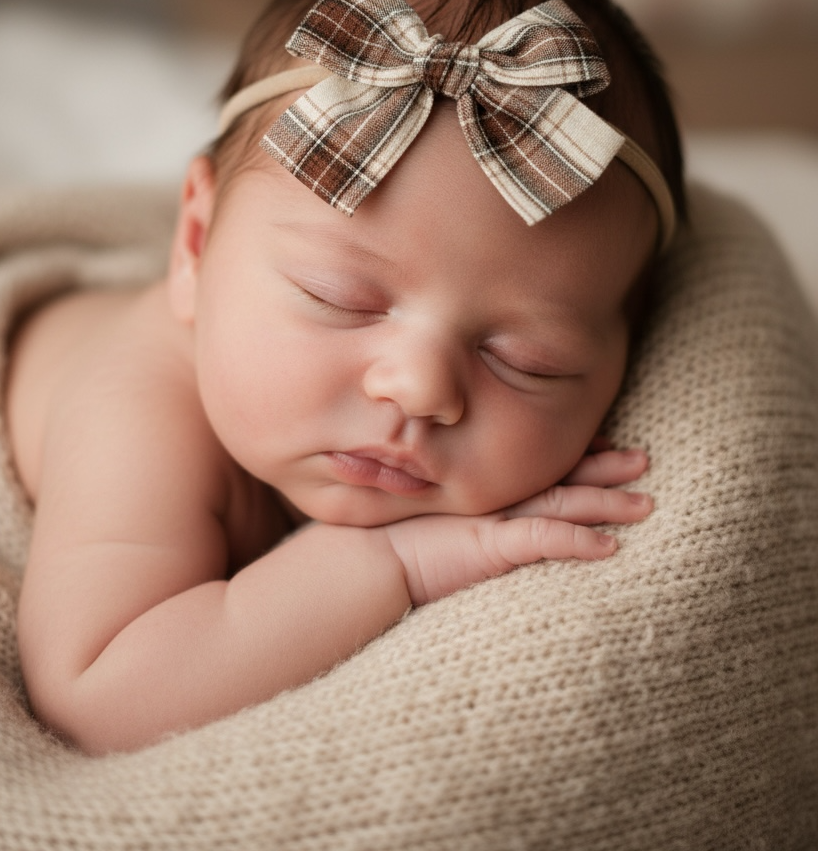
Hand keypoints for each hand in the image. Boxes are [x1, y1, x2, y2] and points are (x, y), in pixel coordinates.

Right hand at [385, 446, 651, 606]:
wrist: (357, 560)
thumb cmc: (381, 538)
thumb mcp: (423, 514)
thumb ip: (446, 505)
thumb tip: (454, 505)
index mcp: (479, 486)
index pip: (535, 464)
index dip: (573, 454)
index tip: (604, 444)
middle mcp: (492, 496)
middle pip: (559, 475)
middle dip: (604, 466)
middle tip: (643, 458)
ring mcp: (492, 520)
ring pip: (563, 504)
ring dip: (606, 503)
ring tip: (646, 503)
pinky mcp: (490, 547)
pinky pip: (544, 542)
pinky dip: (578, 543)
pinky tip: (610, 549)